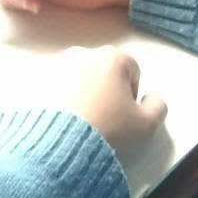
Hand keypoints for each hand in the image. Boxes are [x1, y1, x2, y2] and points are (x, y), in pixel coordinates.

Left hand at [57, 46, 166, 167]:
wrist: (59, 145)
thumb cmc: (108, 130)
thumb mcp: (146, 125)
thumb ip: (158, 106)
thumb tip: (152, 98)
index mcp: (113, 57)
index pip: (132, 71)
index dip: (132, 96)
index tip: (123, 117)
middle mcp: (85, 52)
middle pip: (105, 71)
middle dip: (107, 91)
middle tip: (103, 120)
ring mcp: (59, 62)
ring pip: (80, 77)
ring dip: (83, 93)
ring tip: (81, 121)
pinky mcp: (39, 77)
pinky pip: (57, 85)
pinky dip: (62, 97)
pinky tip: (63, 119)